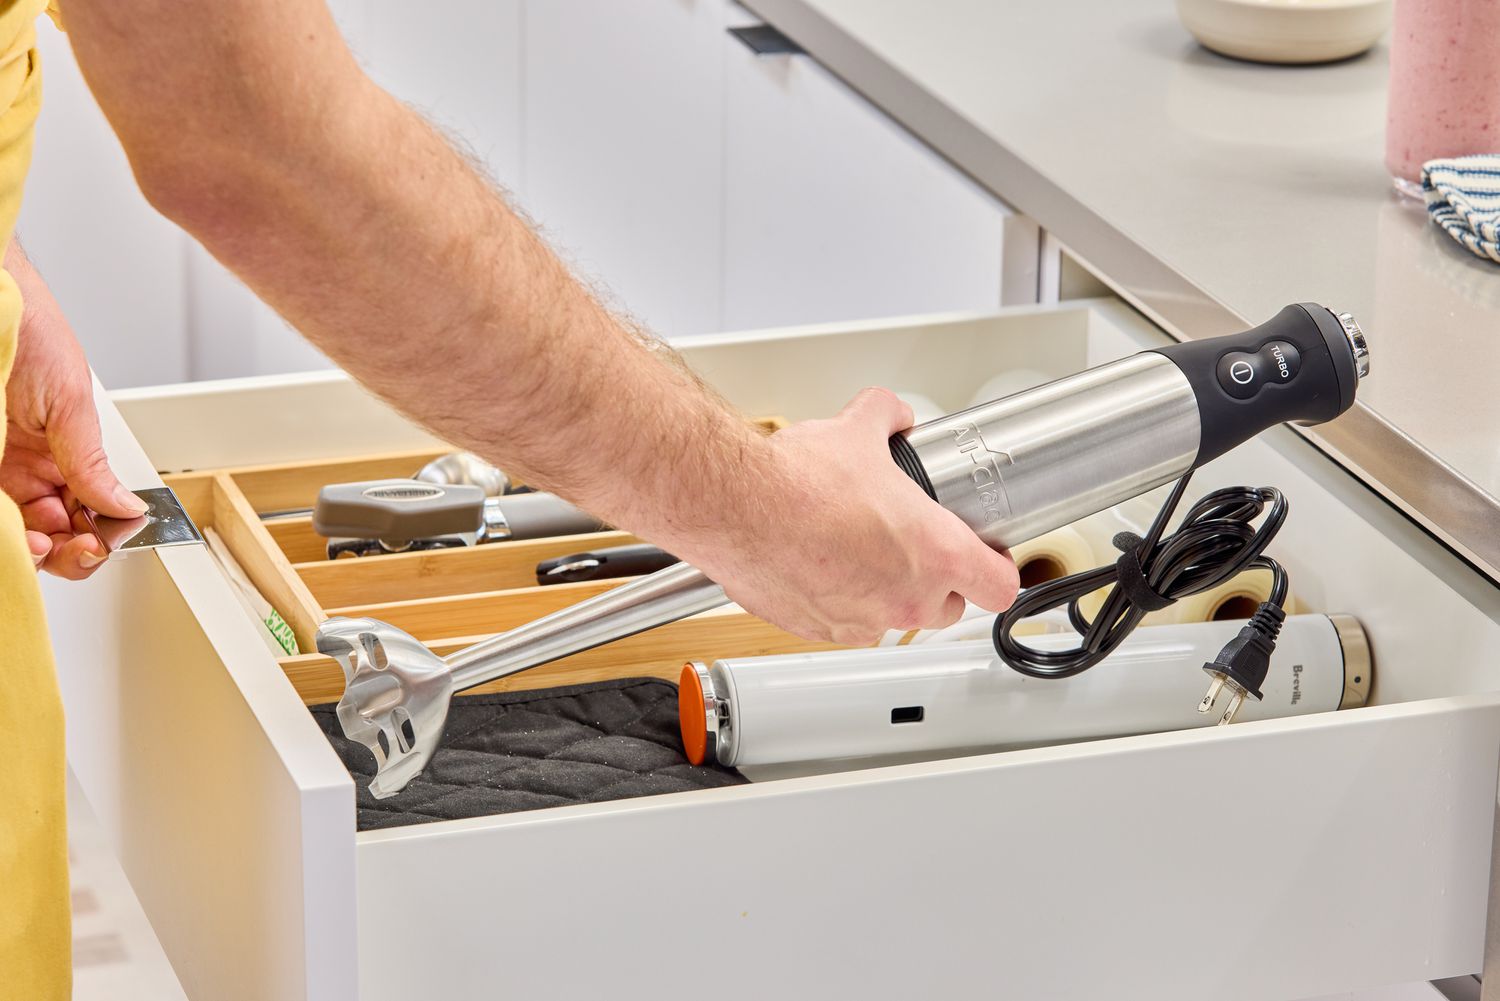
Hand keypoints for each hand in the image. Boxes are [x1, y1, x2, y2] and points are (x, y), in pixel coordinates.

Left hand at [0, 243, 144, 577]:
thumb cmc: (27, 333)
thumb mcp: (69, 403)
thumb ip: (93, 462)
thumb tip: (128, 505)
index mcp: (67, 454)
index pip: (92, 512)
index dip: (102, 534)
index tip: (103, 540)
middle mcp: (33, 468)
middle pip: (58, 532)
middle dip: (71, 549)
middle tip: (77, 546)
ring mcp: (1, 470)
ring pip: (24, 531)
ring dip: (35, 546)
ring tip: (36, 541)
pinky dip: (7, 532)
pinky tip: (16, 534)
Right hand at [685, 387, 1018, 645]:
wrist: (737, 506)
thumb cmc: (798, 483)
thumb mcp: (858, 430)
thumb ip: (887, 418)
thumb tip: (891, 414)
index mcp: (935, 553)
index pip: (1000, 586)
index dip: (997, 569)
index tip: (986, 555)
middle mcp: (904, 597)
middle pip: (948, 608)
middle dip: (937, 583)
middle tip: (914, 548)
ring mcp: (861, 619)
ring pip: (891, 617)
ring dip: (884, 593)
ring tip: (859, 553)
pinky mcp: (818, 629)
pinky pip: (843, 623)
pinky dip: (837, 601)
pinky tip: (818, 564)